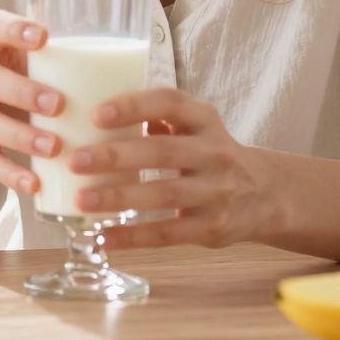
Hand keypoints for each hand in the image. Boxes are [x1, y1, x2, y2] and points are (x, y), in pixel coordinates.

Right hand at [0, 11, 65, 196]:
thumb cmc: (16, 82)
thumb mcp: (28, 65)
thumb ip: (60, 62)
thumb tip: (131, 70)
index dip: (15, 29)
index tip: (44, 37)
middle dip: (24, 93)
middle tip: (59, 105)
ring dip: (22, 136)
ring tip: (54, 147)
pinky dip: (10, 173)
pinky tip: (34, 184)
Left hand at [65, 87, 275, 250]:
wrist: (265, 194)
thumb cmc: (208, 153)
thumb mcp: (194, 126)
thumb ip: (154, 120)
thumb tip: (91, 118)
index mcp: (204, 119)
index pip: (169, 103)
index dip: (133, 106)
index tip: (95, 114)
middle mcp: (215, 152)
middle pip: (164, 151)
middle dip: (116, 156)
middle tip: (75, 160)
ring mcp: (217, 191)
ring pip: (165, 193)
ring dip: (119, 197)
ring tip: (81, 200)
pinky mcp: (212, 227)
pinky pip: (168, 233)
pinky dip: (133, 236)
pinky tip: (103, 237)